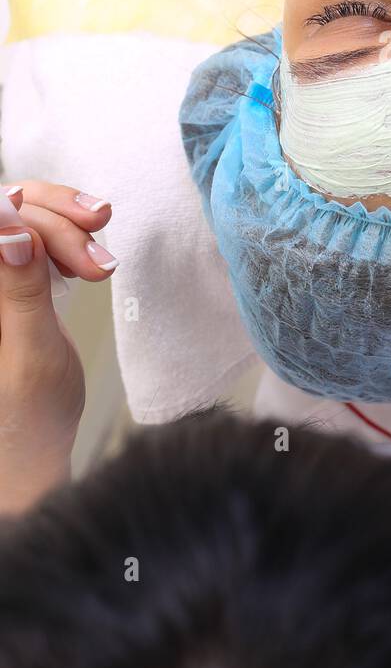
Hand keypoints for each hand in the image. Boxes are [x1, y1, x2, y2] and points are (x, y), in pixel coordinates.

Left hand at [0, 219, 83, 513]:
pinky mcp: (9, 280)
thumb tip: (11, 226)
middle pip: (6, 212)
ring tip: (104, 263)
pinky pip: (35, 235)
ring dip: (69, 227)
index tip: (79, 226)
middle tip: (100, 253)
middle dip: (57, 221)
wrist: (33, 455)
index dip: (26, 212)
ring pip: (23, 217)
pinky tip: (90, 261)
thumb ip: (18, 288)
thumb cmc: (25, 423)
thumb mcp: (30, 356)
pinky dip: (69, 239)